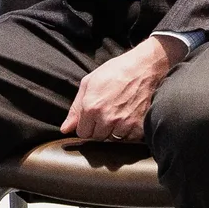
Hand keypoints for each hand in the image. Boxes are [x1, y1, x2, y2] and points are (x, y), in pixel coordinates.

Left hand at [61, 36, 184, 142]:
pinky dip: (129, 131)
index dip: (86, 126)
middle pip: (98, 138)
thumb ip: (75, 109)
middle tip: (106, 114)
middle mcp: (107, 119)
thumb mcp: (88, 83)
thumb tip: (65, 129)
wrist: (143, 68)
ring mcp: (125, 124)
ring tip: (118, 114)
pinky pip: (130, 139)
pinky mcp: (140, 126)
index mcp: (91, 108)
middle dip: (99, 128)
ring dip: (114, 131)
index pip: (83, 133)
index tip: (92, 119)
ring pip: (114, 139)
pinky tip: (129, 117)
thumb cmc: (114, 72)